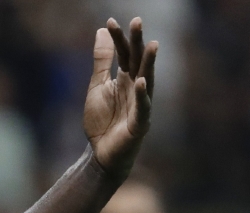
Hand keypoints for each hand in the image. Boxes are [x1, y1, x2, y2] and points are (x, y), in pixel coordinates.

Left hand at [83, 18, 158, 181]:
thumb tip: (102, 31)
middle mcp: (136, 88)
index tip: (111, 21)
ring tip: (152, 45)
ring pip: (147, 81)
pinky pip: (143, 108)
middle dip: (137, 42)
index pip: (123, 54)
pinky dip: (143, 95)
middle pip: (137, 62)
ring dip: (149, 64)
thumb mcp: (97, 86)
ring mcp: (140, 105)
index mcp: (125, 79)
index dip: (118, 38)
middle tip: (137, 21)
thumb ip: (101, 61)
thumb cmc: (102, 120)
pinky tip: (142, 82)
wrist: (101, 153)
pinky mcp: (140, 124)